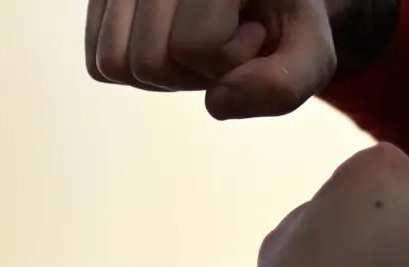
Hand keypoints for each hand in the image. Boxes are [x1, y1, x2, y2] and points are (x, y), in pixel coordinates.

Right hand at [84, 0, 341, 118]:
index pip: (194, 45)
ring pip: (114, 62)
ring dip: (164, 70)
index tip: (253, 31)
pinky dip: (136, 67)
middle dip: (193, 71)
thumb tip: (217, 104)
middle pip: (147, 61)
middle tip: (225, 38)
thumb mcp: (310, 53)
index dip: (231, 58)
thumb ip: (284, 83)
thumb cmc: (284, 21)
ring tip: (200, 36)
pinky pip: (98, 61)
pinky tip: (172, 39)